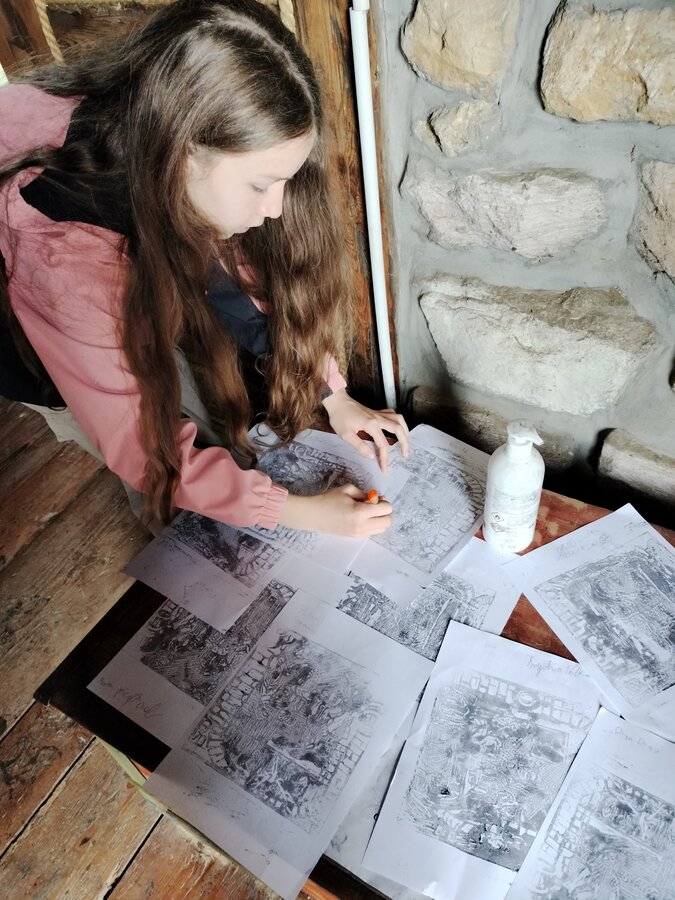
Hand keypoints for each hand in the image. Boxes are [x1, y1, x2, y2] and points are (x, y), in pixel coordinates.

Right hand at [277, 484, 392, 537]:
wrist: (313, 515)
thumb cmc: (328, 499)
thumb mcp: (348, 489)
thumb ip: (365, 493)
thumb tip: (376, 499)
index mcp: (360, 512)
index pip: (386, 509)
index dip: (384, 501)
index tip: (375, 497)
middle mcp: (362, 526)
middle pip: (387, 522)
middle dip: (385, 511)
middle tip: (375, 504)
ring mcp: (359, 534)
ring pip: (382, 529)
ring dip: (380, 519)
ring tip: (369, 511)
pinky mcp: (355, 537)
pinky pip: (373, 532)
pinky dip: (374, 524)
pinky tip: (363, 517)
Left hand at [322, 389, 408, 473]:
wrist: (337, 401)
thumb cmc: (339, 417)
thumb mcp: (346, 435)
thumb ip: (360, 446)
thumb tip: (371, 456)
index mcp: (372, 425)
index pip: (383, 445)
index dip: (384, 459)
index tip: (384, 469)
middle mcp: (379, 418)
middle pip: (398, 430)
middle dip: (405, 443)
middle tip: (405, 455)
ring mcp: (378, 414)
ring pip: (398, 419)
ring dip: (405, 430)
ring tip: (406, 441)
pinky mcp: (376, 411)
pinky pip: (392, 414)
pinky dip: (398, 421)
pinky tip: (397, 427)